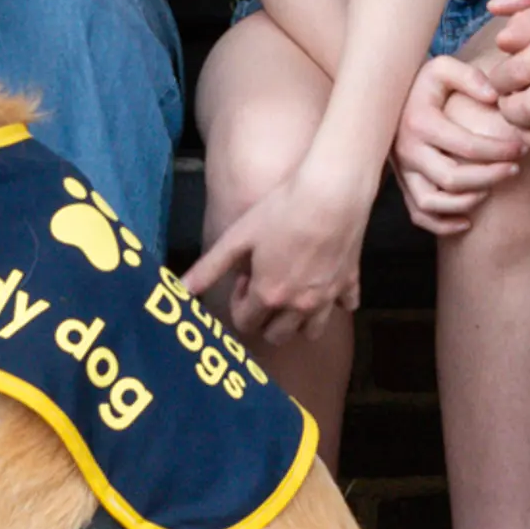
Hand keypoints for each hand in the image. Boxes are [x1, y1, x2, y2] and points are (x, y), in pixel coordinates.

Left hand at [178, 167, 371, 345]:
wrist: (331, 192)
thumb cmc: (280, 210)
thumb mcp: (238, 236)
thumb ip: (209, 268)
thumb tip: (178, 290)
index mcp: (268, 296)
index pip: (246, 322)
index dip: (240, 301)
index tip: (245, 276)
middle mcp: (299, 306)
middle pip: (278, 335)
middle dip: (266, 319)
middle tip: (266, 283)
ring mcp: (328, 298)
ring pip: (312, 331)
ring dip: (300, 321)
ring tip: (294, 290)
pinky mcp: (350, 283)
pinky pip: (346, 307)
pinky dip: (336, 303)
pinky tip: (327, 284)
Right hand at [393, 55, 522, 236]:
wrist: (388, 96)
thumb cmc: (424, 82)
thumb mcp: (443, 67)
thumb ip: (470, 76)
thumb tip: (494, 97)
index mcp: (420, 123)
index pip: (467, 146)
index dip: (499, 150)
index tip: (521, 147)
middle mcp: (407, 150)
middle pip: (452, 178)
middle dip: (490, 176)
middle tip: (515, 168)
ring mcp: (402, 171)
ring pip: (433, 201)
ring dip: (467, 201)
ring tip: (492, 189)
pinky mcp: (402, 183)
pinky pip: (419, 214)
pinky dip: (442, 224)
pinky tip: (468, 220)